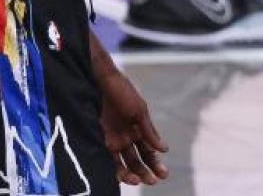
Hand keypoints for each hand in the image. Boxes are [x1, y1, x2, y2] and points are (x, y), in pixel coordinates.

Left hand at [99, 68, 168, 185]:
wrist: (100, 80)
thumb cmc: (122, 92)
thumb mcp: (139, 111)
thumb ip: (149, 131)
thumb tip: (164, 149)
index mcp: (138, 130)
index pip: (148, 152)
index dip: (156, 164)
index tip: (164, 174)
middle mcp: (125, 137)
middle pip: (136, 160)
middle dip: (145, 172)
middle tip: (152, 181)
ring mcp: (112, 139)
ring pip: (122, 163)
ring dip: (131, 173)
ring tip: (137, 180)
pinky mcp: (98, 139)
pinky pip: (106, 159)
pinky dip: (114, 169)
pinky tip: (122, 175)